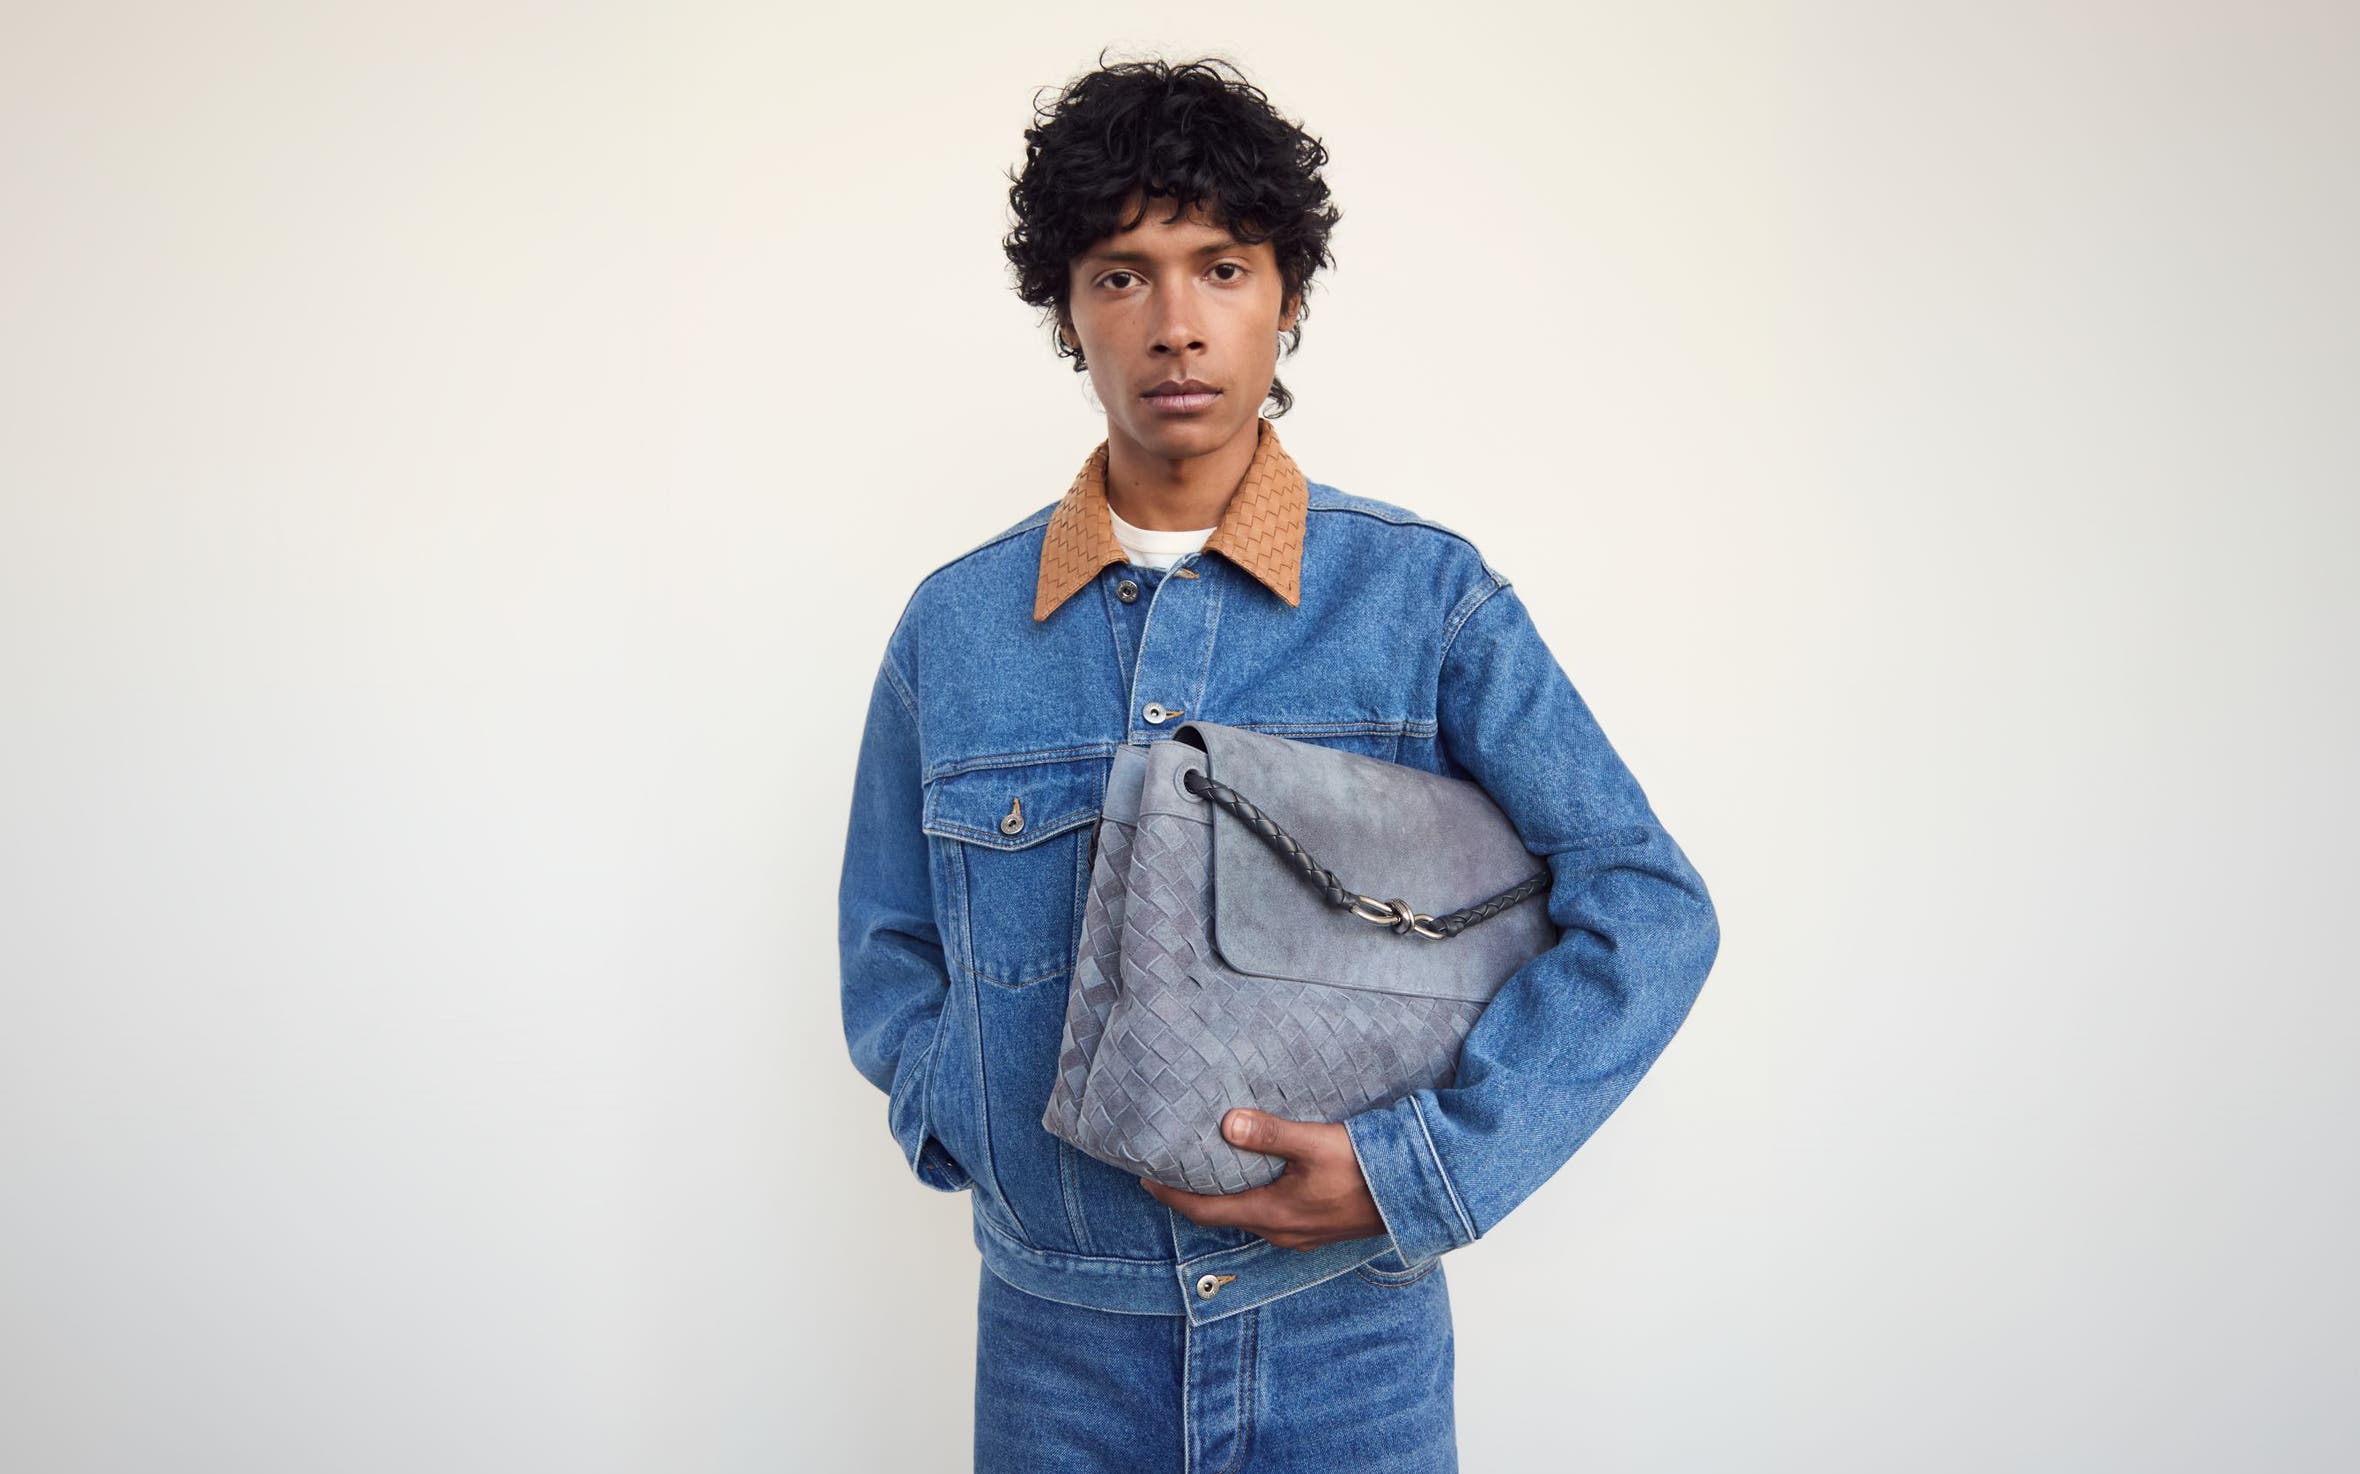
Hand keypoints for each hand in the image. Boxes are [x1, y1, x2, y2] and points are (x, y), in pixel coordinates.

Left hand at [1138, 1108, 1389, 1251]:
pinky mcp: (1318, 1227)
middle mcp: (1281, 1232)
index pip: (1204, 1211)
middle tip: (1170, 1168)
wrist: (1418, 1197)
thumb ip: (1272, 1134)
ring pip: (1248, 1216)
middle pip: (1223, 1215)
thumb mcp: (1318, 1144)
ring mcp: (1301, 1234)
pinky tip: (1257, 1176)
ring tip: (1207, 1168)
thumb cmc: (1369, 1171)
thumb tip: (1227, 1124)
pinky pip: (1271, 1215)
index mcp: (1273, 1214)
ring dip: (1224, 1196)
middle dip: (1193, 1195)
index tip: (1143, 1177)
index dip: (1171, 1195)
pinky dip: (1252, 1197)